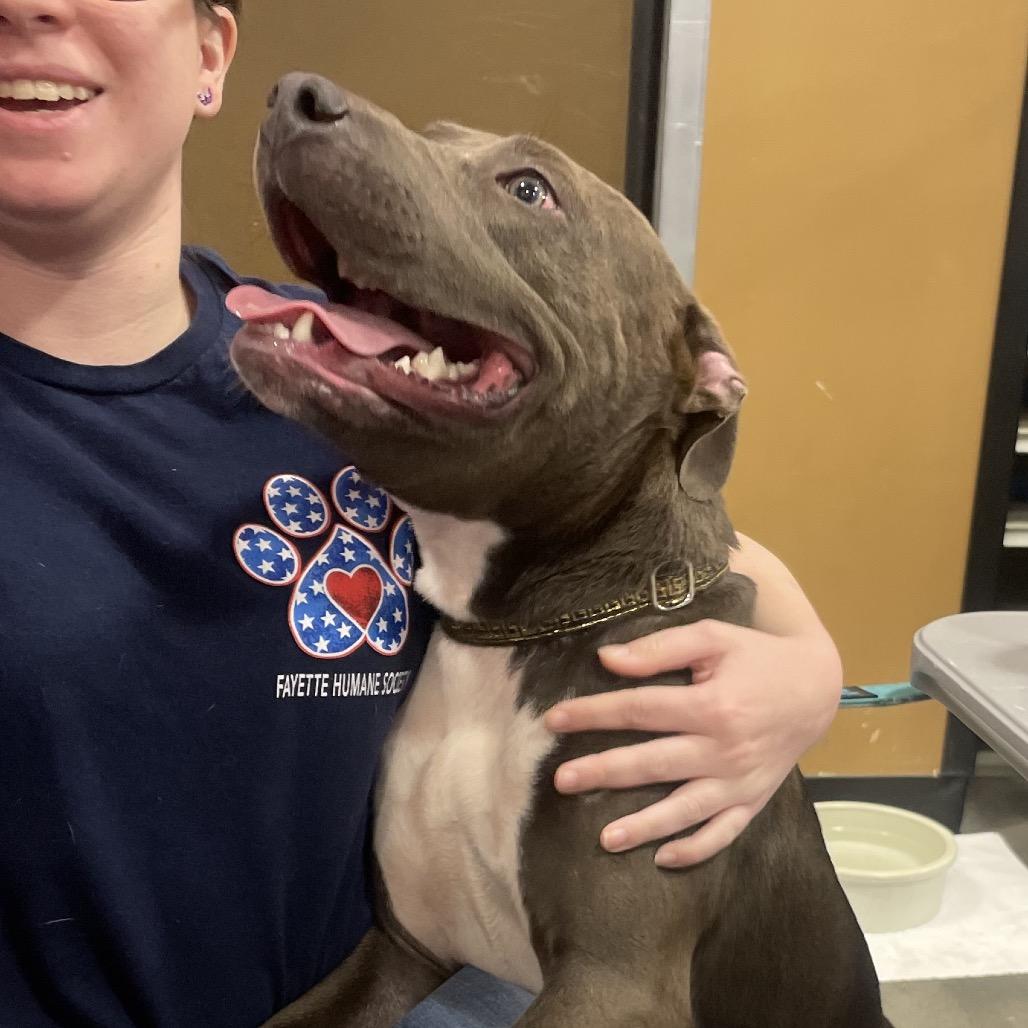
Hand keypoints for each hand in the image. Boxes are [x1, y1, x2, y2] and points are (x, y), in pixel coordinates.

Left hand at [544, 619, 841, 867]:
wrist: (817, 687)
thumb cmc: (756, 656)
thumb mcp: (712, 636)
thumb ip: (660, 647)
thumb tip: (607, 659)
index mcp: (712, 705)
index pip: (639, 710)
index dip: (594, 714)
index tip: (554, 720)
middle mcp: (724, 750)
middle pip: (653, 764)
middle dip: (603, 772)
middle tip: (561, 781)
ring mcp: (741, 782)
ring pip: (685, 810)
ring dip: (644, 826)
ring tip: (604, 839)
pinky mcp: (754, 800)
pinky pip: (723, 833)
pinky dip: (695, 849)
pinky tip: (662, 858)